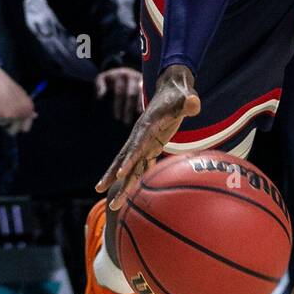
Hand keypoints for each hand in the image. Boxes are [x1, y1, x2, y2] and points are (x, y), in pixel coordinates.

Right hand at [0, 62, 35, 134]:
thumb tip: (35, 116)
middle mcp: (23, 113)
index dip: (16, 126)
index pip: (25, 128)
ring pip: (0, 125)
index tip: (9, 121)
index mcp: (29, 107)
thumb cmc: (4, 86)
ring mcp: (13, 115)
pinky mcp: (2, 116)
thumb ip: (25, 108)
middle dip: (4, 126)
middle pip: (13, 132)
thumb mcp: (20, 96)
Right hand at [96, 64, 199, 205]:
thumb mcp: (185, 96)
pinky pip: (140, 165)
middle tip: (100, 190)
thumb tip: (193, 102)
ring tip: (112, 203)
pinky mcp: (150, 146)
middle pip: (124, 157)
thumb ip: (189, 101)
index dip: (129, 159)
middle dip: (112, 174)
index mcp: (148, 124)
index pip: (137, 144)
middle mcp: (141, 135)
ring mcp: (144, 142)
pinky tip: (129, 194)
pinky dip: (134, 179)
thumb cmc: (179, 94)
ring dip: (121, 183)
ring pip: (129, 165)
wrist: (171, 89)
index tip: (120, 174)